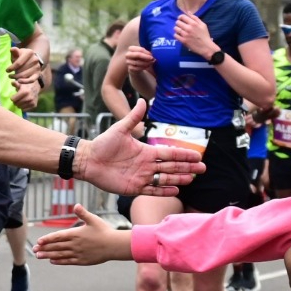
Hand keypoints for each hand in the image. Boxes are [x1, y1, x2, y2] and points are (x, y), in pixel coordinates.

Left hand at [9, 46, 43, 82]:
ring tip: (13, 77)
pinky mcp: (38, 73)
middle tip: (10, 75)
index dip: (11, 68)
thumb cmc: (20, 57)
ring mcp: (37, 67)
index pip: (19, 63)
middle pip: (21, 70)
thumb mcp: (17, 54)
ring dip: (17, 78)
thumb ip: (15, 52)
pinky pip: (31, 80)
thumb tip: (12, 49)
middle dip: (14, 74)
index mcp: (30, 52)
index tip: (7, 70)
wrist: (29, 60)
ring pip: (25, 75)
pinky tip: (19, 81)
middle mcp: (35, 59)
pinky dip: (25, 82)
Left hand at [10, 80, 40, 110]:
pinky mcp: (34, 105)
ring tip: (20, 100)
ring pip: (20, 107)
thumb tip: (12, 82)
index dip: (12, 98)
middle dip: (15, 102)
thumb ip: (16, 83)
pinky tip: (24, 103)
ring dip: (19, 104)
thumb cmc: (26, 85)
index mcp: (25, 92)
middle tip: (17, 99)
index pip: (13, 99)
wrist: (36, 87)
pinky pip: (24, 109)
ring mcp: (32, 102)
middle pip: (16, 104)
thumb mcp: (21, 83)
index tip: (14, 96)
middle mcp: (29, 98)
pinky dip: (23, 107)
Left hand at [33, 205, 131, 265]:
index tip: (38, 241)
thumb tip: (76, 205)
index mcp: (76, 234)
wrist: (114, 246)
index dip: (47, 239)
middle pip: (56, 246)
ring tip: (39, 256)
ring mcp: (78, 253)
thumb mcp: (93, 220)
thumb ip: (83, 213)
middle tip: (34, 250)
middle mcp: (75, 244)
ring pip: (60, 255)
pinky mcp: (82, 261)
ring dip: (48, 255)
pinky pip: (68, 261)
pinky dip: (59, 261)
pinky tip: (52, 261)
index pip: (58, 236)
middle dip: (44, 248)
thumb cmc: (104, 231)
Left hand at [74, 99, 204, 195]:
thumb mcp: (120, 129)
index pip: (170, 153)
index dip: (184, 155)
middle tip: (203, 169)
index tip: (197, 156)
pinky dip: (163, 191)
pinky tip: (175, 190)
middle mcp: (146, 164)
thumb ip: (133, 117)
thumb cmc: (102, 144)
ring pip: (164, 178)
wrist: (88, 160)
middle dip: (187, 168)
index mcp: (146, 151)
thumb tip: (143, 100)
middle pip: (171, 166)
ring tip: (191, 179)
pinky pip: (151, 190)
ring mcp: (141, 177)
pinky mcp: (133, 188)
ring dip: (178, 179)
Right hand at [123, 45, 155, 74]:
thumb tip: (154, 53)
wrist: (136, 65)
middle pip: (137, 55)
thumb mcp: (143, 52)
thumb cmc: (141, 57)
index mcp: (131, 48)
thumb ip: (146, 52)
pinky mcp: (130, 68)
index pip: (139, 49)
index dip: (146, 52)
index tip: (151, 54)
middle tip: (152, 58)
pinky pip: (137, 68)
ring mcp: (128, 62)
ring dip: (146, 63)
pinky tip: (147, 66)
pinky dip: (143, 67)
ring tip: (151, 62)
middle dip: (146, 57)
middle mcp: (128, 54)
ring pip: (138, 62)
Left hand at [174, 12, 214, 56]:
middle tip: (181, 25)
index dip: (180, 17)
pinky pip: (175, 35)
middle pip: (178, 22)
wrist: (205, 46)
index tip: (181, 19)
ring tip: (180, 30)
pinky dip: (176, 35)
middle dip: (178, 23)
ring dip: (177, 29)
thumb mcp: (203, 25)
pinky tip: (179, 35)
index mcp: (193, 23)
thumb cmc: (205, 35)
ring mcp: (185, 34)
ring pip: (175, 28)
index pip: (182, 17)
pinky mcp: (183, 40)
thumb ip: (195, 18)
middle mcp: (188, 28)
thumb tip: (188, 12)